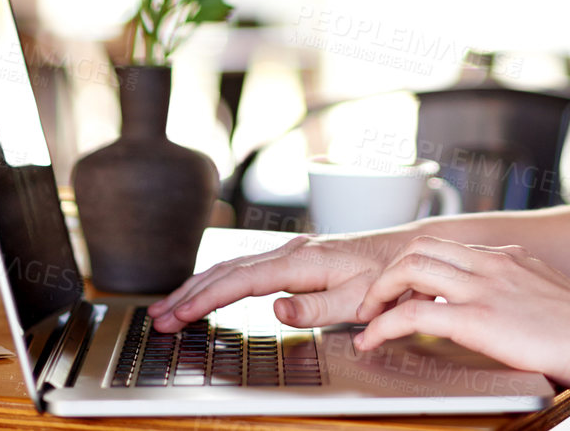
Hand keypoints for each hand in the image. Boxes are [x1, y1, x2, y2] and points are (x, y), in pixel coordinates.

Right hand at [146, 230, 412, 331]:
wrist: (411, 250)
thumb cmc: (389, 278)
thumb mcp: (358, 300)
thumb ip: (315, 309)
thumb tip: (274, 310)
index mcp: (302, 262)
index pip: (240, 282)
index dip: (204, 300)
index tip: (176, 316)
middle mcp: (291, 251)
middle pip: (227, 271)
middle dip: (188, 295)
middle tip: (157, 319)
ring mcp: (291, 252)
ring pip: (233, 266)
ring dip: (198, 287)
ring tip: (169, 308)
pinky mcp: (295, 257)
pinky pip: (246, 267)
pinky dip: (218, 279)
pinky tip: (206, 291)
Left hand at [350, 235, 569, 390]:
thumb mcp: (551, 298)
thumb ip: (523, 296)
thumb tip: (509, 316)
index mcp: (509, 258)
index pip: (446, 247)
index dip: (413, 266)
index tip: (400, 289)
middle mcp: (493, 263)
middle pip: (420, 248)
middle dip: (387, 274)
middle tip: (374, 303)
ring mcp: (484, 286)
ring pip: (409, 268)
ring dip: (378, 293)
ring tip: (367, 319)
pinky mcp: (478, 317)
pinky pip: (412, 312)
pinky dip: (383, 324)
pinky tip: (373, 341)